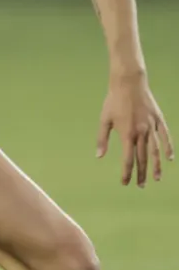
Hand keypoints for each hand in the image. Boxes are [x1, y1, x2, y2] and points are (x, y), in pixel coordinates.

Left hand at [96, 72, 173, 186]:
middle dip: (141, 173)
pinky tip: (169, 159)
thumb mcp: (104, 119)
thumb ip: (102, 139)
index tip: (125, 182)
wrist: (128, 83)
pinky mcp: (159, 120)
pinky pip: (166, 137)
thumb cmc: (113, 101)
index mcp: (127, 134)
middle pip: (142, 158)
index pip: (128, 159)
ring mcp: (151, 127)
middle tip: (141, 185)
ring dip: (156, 166)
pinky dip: (168, 148)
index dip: (127, 172)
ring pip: (156, 151)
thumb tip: (99, 156)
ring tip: (156, 178)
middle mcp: (141, 133)